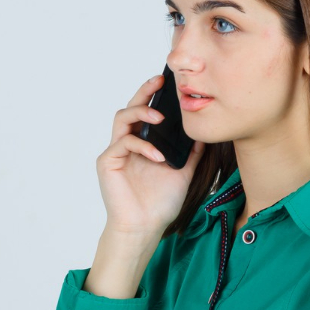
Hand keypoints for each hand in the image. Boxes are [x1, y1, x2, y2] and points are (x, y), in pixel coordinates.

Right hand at [96, 72, 206, 237]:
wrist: (145, 228)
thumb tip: (202, 134)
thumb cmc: (160, 205)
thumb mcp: (182, 174)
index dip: (153, 96)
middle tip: (160, 81)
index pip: (145, 113)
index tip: (168, 83)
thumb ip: (190, 154)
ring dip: (141, 113)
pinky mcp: (107, 163)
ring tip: (160, 119)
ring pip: (122, 118)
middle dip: (145, 92)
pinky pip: (123, 143)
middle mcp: (126, 145)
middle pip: (131, 108)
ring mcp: (115, 153)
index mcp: (142, 145)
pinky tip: (158, 157)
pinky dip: (143, 146)